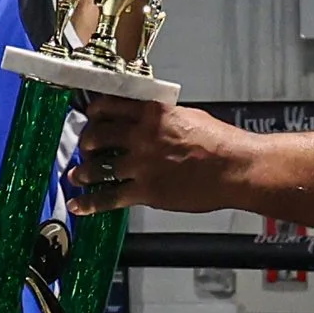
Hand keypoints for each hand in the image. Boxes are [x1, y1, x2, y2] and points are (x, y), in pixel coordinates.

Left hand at [69, 97, 252, 215]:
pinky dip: (90, 203)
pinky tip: (79, 206)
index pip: (111, 106)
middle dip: (86, 142)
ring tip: (76, 176)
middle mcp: (142, 136)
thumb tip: (150, 121)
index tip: (90, 116)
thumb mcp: (190, 117)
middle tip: (84, 147)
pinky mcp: (146, 191)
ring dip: (83, 172)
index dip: (95, 112)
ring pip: (98, 167)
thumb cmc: (222, 143)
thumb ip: (164, 118)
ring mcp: (141, 164)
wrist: (236, 168)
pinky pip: (109, 197)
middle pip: (98, 135)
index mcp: (154, 113)